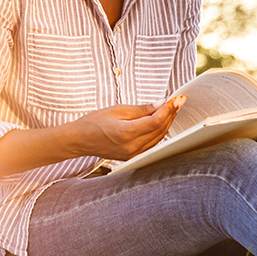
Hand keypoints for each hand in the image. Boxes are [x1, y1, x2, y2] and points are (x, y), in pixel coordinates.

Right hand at [71, 96, 185, 160]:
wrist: (79, 140)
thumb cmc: (93, 122)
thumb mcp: (117, 109)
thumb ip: (141, 109)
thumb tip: (160, 104)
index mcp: (126, 133)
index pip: (156, 121)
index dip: (169, 109)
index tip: (176, 99)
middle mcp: (132, 147)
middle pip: (160, 130)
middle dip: (171, 114)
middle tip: (178, 101)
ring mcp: (133, 154)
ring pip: (159, 138)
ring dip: (167, 123)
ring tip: (171, 109)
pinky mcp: (132, 156)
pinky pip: (152, 144)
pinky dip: (159, 132)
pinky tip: (161, 121)